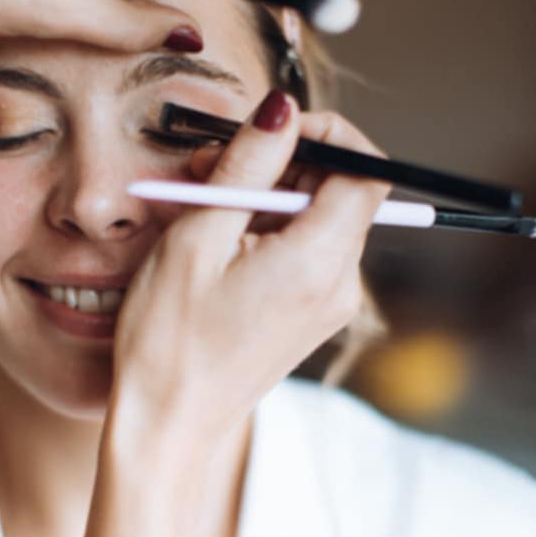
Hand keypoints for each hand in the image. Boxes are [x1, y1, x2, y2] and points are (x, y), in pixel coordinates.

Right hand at [110, 91, 388, 448]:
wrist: (167, 428)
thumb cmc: (168, 339)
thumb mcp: (197, 237)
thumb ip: (248, 165)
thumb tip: (282, 108)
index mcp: (318, 263)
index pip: (368, 172)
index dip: (329, 135)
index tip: (270, 129)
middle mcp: (339, 285)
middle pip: (343, 191)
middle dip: (286, 160)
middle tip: (212, 160)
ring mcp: (329, 304)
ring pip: (321, 218)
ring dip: (271, 193)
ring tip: (203, 197)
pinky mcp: (311, 316)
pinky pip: (307, 251)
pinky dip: (270, 228)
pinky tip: (219, 236)